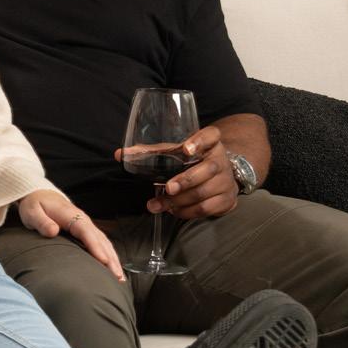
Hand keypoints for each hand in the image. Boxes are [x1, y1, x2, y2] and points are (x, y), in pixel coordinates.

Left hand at [17, 190, 125, 281]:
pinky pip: (101, 243)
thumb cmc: (35, 205)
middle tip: (118, 277)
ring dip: (113, 259)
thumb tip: (53, 231)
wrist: (39, 195)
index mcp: (71, 215)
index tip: (104, 261)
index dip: (96, 246)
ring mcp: (86, 225)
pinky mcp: (86, 231)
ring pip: (104, 243)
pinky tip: (112, 268)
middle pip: (101, 240)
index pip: (86, 232)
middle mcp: (83, 220)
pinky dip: (109, 255)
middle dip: (111, 258)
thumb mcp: (32, 212)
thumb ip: (42, 222)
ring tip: (120, 278)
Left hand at [115, 125, 238, 219]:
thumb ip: (151, 152)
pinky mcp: (227, 200)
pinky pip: (205, 209)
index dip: (199, 141)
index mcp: (211, 143)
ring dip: (179, 201)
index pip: (211, 136)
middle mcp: (221, 160)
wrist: (221, 177)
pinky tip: (174, 210)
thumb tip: (120, 154)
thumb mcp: (176, 152)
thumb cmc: (192, 162)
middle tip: (167, 188)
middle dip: (185, 180)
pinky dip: (187, 212)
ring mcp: (226, 181)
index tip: (186, 149)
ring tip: (159, 204)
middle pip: (207, 170)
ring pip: (203, 193)